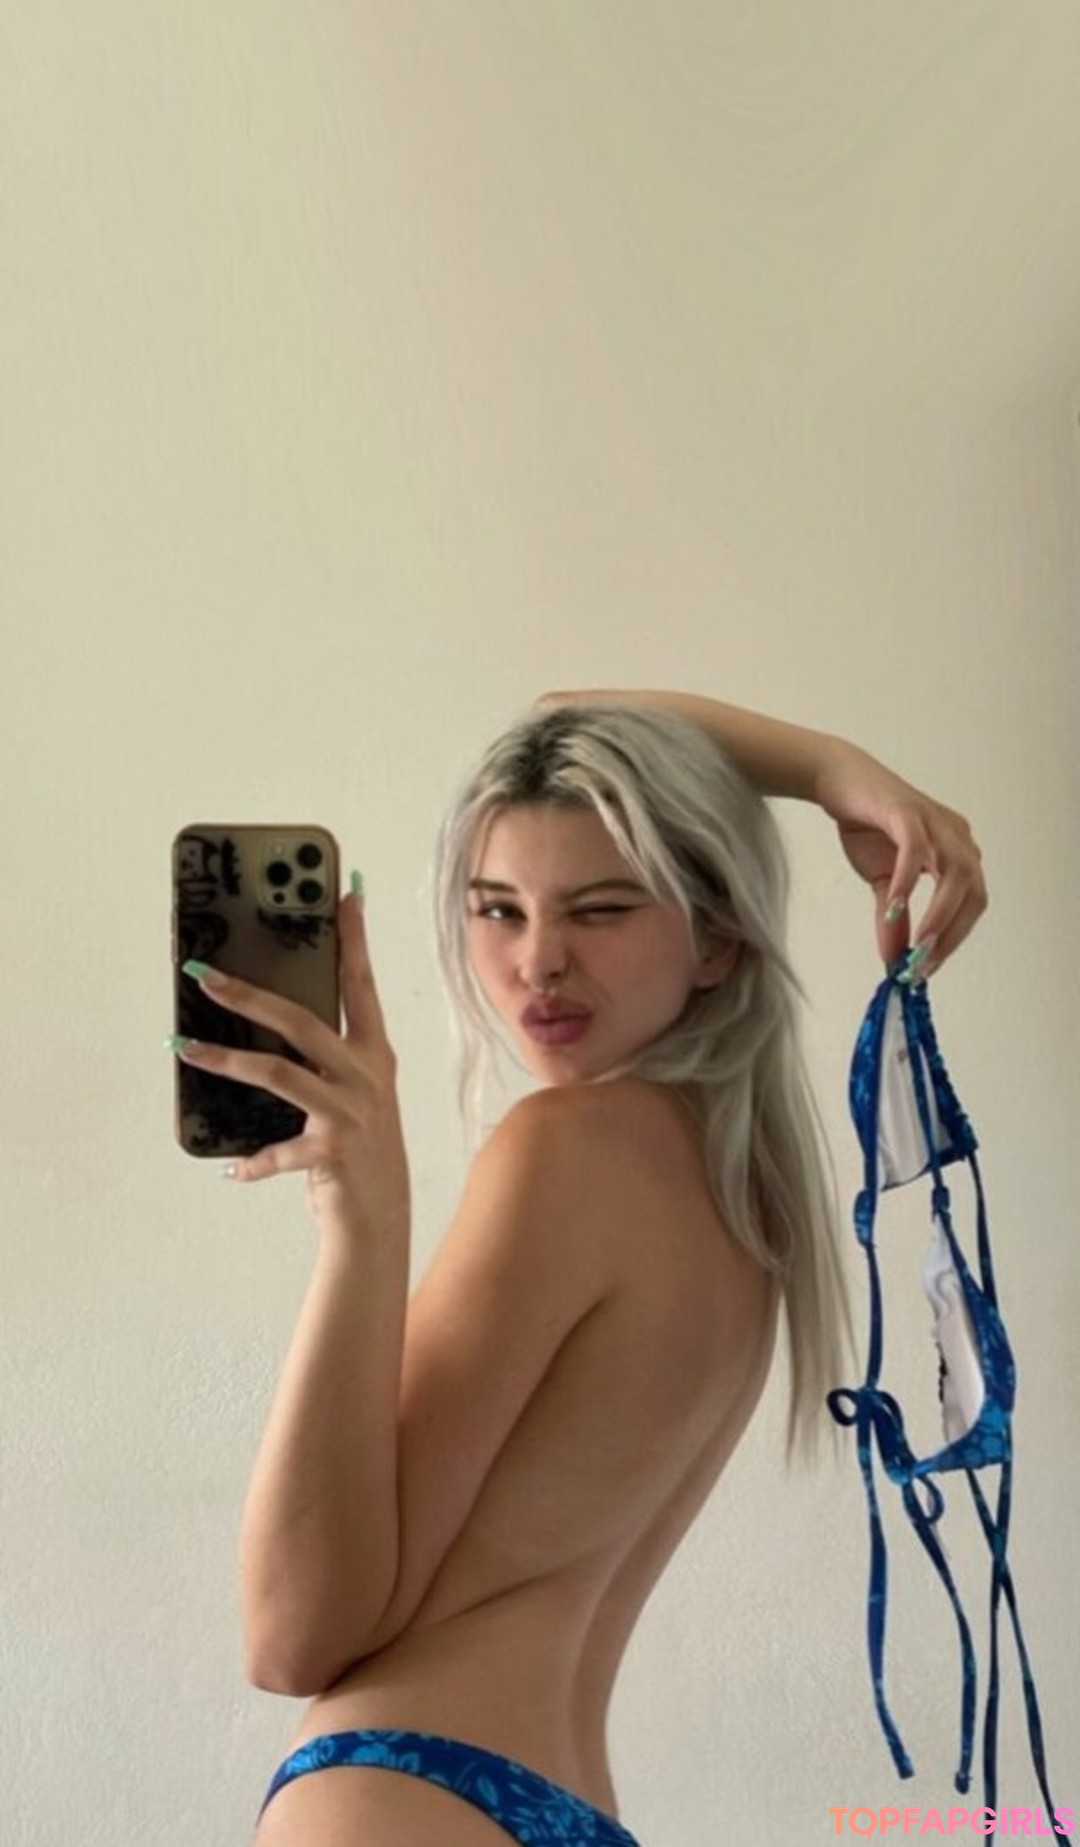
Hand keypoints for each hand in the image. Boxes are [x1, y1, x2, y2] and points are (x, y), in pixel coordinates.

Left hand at [176, 889, 408, 1235]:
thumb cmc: (359, 1147)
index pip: (360, 984)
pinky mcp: (332, 1151)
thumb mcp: (352, 1093)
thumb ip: (324, 1059)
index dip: (353, 939)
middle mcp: (367, 1076)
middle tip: (203, 975)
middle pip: (301, 1021)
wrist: (381, 1216)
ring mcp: (351, 1112)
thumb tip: (267, 1019)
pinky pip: (277, 1149)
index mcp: (374, 1053)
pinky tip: (231, 1167)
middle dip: (248, 995)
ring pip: (278, 1073)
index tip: (343, 894)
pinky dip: (251, 1160)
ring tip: (183, 1048)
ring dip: (225, 1060)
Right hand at [813, 740, 986, 978]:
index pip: (972, 904)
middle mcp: (956, 836)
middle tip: (922, 964)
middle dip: (951, 934)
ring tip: (916, 946)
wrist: (837, 781)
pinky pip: (916, 851)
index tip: (926, 968)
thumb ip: (893, 919)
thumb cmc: (866, 826)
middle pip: (974, 893)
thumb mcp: (882, 882)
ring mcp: (934, 822)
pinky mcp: (906, 812)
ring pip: (956, 875)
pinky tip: (893, 908)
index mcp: (957, 852)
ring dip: (939, 916)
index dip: (954, 938)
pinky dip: (908, 882)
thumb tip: (893, 960)